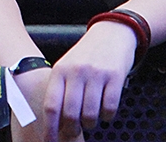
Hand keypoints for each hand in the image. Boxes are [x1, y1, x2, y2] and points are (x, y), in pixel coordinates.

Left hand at [42, 22, 133, 140]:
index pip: (51, 105)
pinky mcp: (115, 77)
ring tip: (90, 120)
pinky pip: (110, 107)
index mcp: (60, 71)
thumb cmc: (85, 55)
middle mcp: (76, 72)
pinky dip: (108, 116)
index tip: (50, 140)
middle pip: (70, 113)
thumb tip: (53, 120)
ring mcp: (96, 74)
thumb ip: (60, 88)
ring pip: (91, 114)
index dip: (50, 127)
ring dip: (90, 124)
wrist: (111, 34)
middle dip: (71, 130)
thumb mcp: (66, 66)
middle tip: (74, 133)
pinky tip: (105, 112)